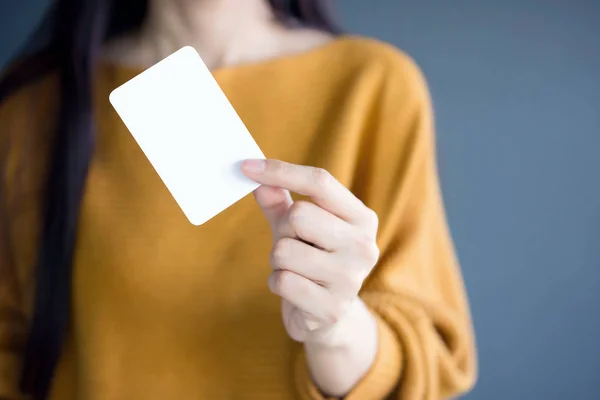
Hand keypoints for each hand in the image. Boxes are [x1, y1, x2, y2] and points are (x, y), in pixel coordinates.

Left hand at [241, 159, 379, 345]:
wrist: (332, 318)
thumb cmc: (314, 261)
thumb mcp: (299, 228)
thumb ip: (279, 202)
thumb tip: (253, 173)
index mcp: (362, 218)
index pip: (320, 182)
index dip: (281, 171)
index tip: (246, 166)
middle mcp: (364, 246)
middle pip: (299, 215)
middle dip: (283, 229)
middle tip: (293, 244)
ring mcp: (351, 279)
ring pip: (284, 250)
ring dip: (277, 260)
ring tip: (294, 269)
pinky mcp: (332, 308)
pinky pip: (282, 281)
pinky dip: (277, 283)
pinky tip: (293, 290)